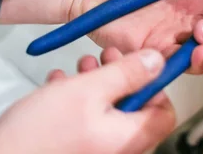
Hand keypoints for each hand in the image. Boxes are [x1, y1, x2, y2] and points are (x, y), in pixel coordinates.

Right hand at [0, 48, 174, 153]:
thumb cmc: (36, 137)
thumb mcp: (89, 90)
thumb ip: (127, 74)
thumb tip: (156, 62)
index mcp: (130, 138)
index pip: (165, 113)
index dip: (156, 86)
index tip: (141, 65)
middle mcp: (118, 149)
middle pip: (135, 109)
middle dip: (120, 77)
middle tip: (107, 59)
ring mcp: (96, 151)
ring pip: (110, 112)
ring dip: (98, 84)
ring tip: (81, 67)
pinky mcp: (77, 149)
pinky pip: (89, 122)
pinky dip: (80, 100)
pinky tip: (61, 85)